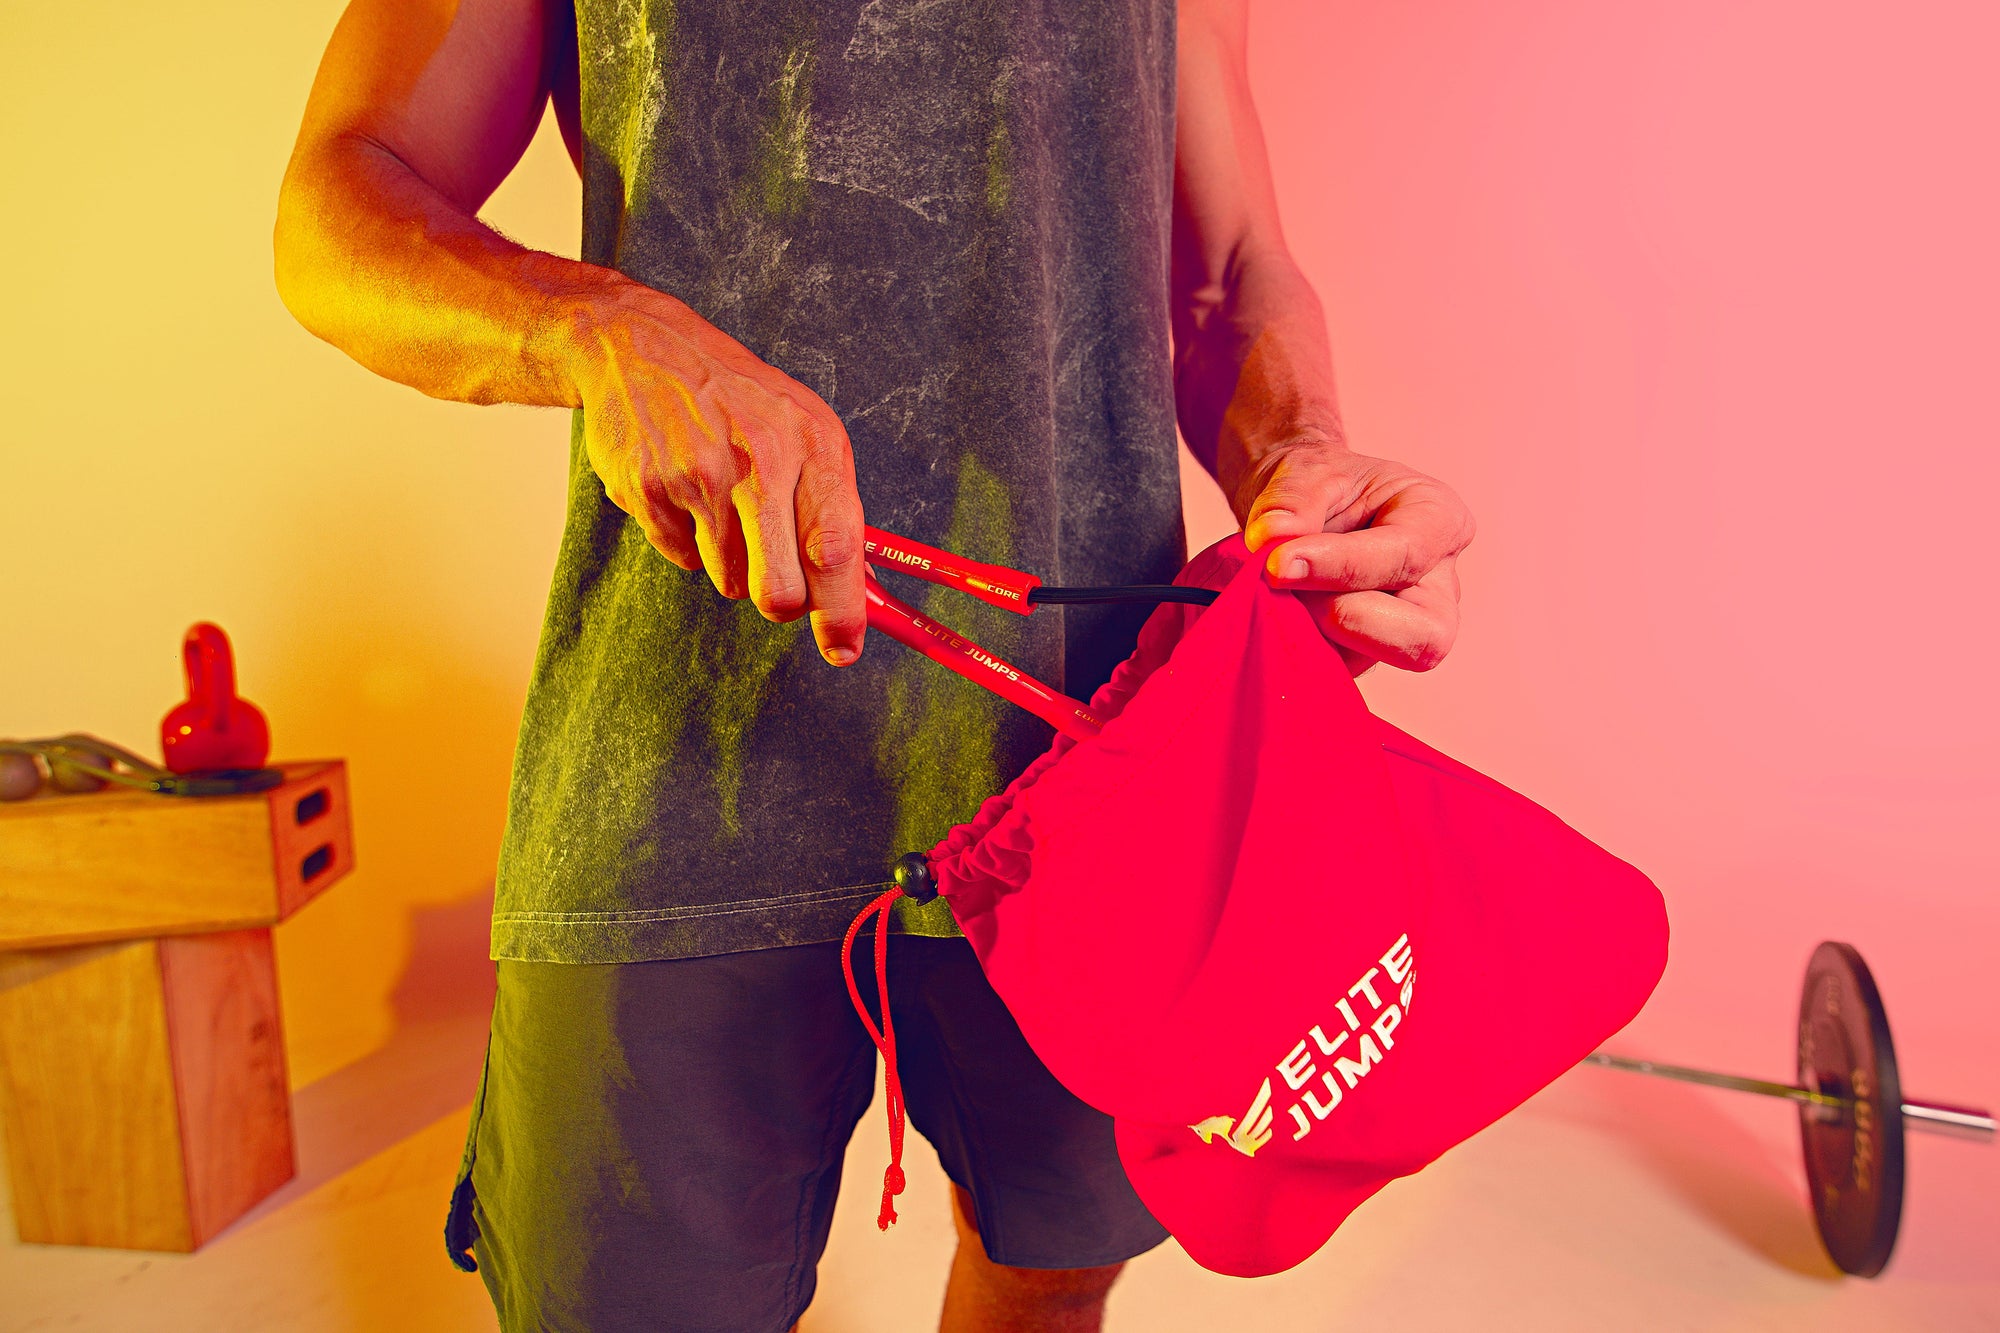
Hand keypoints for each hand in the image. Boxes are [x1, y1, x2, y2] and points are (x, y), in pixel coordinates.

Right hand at [562, 278, 866, 664]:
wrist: (644, 348)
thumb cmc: (741, 401)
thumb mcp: (804, 432)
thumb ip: (833, 507)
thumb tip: (860, 592)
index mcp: (813, 444)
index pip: (837, 549)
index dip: (843, 612)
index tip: (844, 649)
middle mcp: (760, 461)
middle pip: (780, 591)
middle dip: (782, 603)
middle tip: (779, 583)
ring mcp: (699, 476)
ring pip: (731, 582)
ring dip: (733, 563)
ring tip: (722, 502)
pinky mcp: (649, 489)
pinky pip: (682, 559)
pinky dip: (688, 541)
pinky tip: (684, 491)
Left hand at [1237, 440, 1473, 676]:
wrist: (1296, 506)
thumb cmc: (1316, 483)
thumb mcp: (1305, 469)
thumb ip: (1292, 501)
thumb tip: (1270, 540)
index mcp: (1438, 520)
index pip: (1406, 556)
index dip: (1341, 566)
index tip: (1278, 563)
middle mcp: (1437, 583)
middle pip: (1423, 636)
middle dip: (1349, 619)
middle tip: (1285, 586)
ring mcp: (1405, 626)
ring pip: (1374, 660)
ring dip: (1314, 633)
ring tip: (1272, 591)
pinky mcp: (1365, 652)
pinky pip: (1336, 668)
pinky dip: (1297, 643)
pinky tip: (1270, 610)